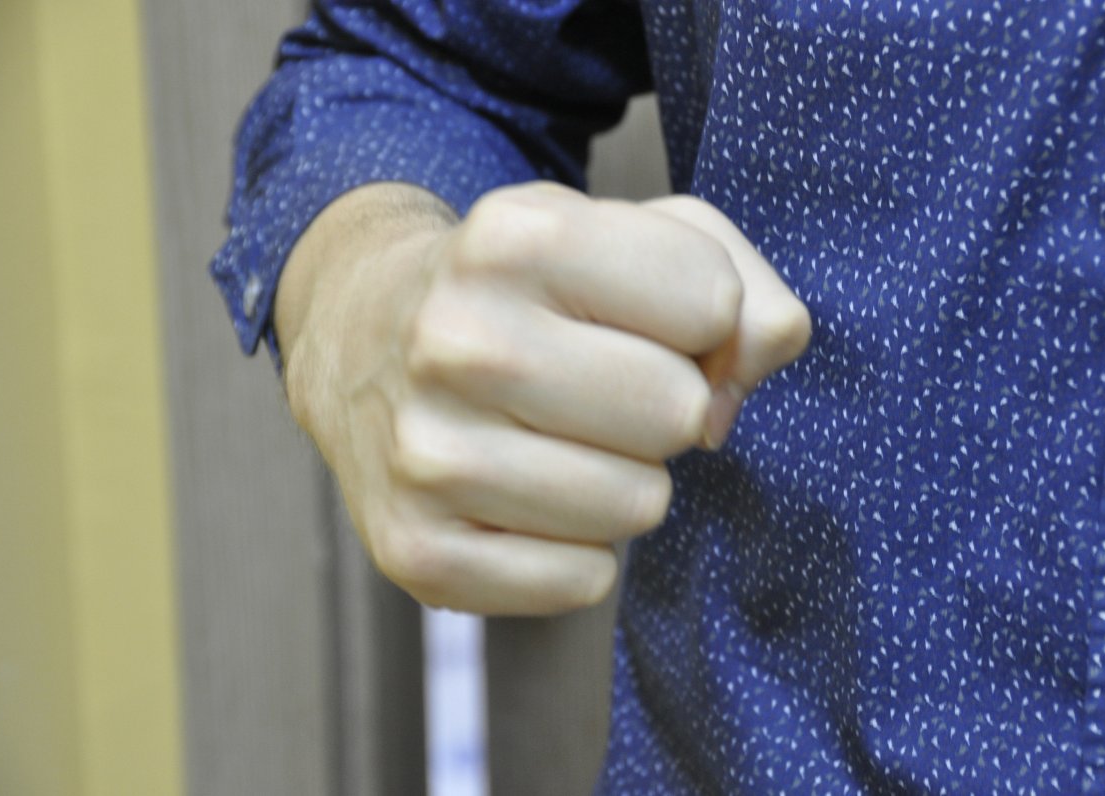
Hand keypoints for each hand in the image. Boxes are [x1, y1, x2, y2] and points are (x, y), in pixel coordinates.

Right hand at [276, 181, 809, 614]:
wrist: (362, 337)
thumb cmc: (528, 290)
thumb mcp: (633, 236)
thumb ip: (741, 287)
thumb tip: (737, 390)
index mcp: (514, 240)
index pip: (712, 303)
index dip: (699, 317)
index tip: (637, 317)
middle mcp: (455, 342)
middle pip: (679, 414)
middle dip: (663, 405)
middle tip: (595, 388)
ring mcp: (425, 456)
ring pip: (638, 507)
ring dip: (621, 479)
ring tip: (555, 438)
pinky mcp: (417, 552)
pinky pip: (585, 582)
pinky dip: (577, 548)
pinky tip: (524, 497)